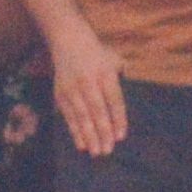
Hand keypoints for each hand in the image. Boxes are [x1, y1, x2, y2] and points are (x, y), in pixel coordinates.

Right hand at [45, 25, 129, 160]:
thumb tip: (129, 100)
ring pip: (82, 115)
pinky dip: (75, 131)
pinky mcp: (61, 93)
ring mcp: (73, 88)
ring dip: (89, 136)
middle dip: (103, 132)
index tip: (121, 137)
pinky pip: (69, 115)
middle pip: (97, 110)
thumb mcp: (114, 59)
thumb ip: (123, 78)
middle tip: (108, 151)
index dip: (118, 118)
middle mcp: (88, 80)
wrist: (68, 39)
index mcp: (105, 72)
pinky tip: (81, 145)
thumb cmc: (97, 53)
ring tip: (96, 152)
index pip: (113, 99)